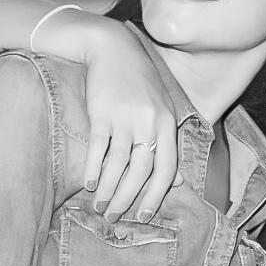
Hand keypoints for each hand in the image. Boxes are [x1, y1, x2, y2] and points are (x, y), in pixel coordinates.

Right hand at [78, 26, 181, 222]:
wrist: (112, 49)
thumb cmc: (138, 82)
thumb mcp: (160, 110)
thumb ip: (167, 143)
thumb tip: (176, 182)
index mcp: (167, 123)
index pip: (167, 168)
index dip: (156, 195)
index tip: (144, 215)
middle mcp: (149, 122)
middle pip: (142, 170)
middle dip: (128, 198)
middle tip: (116, 217)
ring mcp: (125, 117)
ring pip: (118, 163)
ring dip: (108, 189)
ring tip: (100, 206)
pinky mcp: (102, 112)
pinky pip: (98, 147)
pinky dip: (93, 169)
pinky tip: (89, 184)